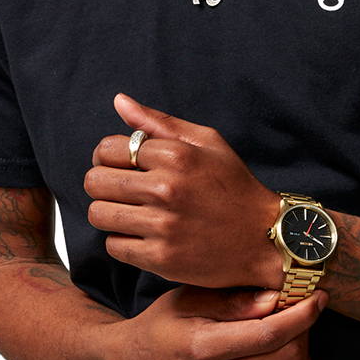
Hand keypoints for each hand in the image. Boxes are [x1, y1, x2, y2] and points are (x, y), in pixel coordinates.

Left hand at [85, 94, 283, 288]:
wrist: (264, 239)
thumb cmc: (234, 186)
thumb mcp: (206, 142)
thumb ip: (158, 122)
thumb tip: (118, 101)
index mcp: (176, 155)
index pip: (107, 149)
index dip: (108, 156)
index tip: (121, 165)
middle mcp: (167, 189)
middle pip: (95, 182)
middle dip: (103, 183)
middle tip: (121, 189)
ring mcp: (163, 226)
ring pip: (99, 215)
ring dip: (109, 213)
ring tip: (130, 211)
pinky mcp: (161, 258)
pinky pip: (114, 246)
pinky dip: (123, 240)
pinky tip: (143, 234)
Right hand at [122, 285, 324, 359]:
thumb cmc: (166, 323)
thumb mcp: (189, 298)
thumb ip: (233, 301)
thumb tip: (275, 299)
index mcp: (204, 349)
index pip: (268, 335)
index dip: (301, 315)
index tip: (318, 295)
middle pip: (287, 357)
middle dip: (304, 327)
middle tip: (299, 305)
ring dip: (303, 347)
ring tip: (290, 325)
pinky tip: (285, 349)